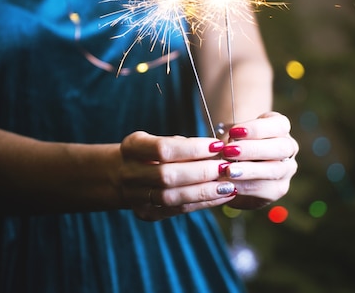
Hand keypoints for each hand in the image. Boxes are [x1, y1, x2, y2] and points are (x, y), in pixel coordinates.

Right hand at [119, 131, 237, 220]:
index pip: (163, 149)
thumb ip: (185, 146)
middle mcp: (129, 173)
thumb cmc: (153, 153)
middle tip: (226, 167)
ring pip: (173, 197)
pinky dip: (204, 202)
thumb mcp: (161, 141)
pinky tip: (222, 195)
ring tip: (229, 185)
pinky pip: (179, 210)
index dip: (193, 148)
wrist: (125, 176)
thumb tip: (219, 151)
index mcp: (132, 147)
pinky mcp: (147, 213)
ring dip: (205, 191)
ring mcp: (135, 196)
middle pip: (167, 176)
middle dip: (201, 172)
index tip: (218, 145)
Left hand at [218, 112, 298, 209]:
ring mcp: (287, 169)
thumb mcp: (234, 134)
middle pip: (281, 148)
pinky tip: (230, 184)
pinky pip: (265, 188)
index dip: (257, 128)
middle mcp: (289, 147)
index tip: (234, 132)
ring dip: (250, 170)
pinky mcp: (279, 188)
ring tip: (229, 170)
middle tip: (229, 151)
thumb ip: (233, 137)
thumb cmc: (236, 143)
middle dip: (253, 150)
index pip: (278, 125)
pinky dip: (245, 186)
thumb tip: (228, 143)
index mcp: (281, 127)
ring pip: (275, 170)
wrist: (237, 168)